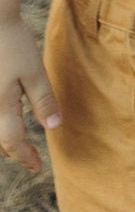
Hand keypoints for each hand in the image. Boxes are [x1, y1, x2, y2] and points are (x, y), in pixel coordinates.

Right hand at [0, 16, 59, 176]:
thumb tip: (53, 128)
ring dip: (3, 141)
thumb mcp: (33, 70)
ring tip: (18, 143)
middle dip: (14, 151)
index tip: (37, 167)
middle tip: (31, 157)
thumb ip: (43, 99)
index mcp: (1, 107)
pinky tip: (6, 119)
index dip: (25, 158)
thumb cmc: (13, 44)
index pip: (12, 144)